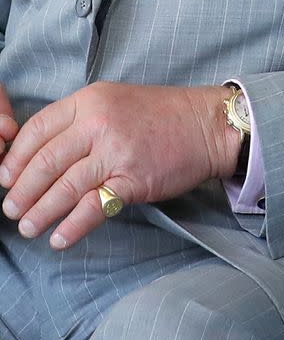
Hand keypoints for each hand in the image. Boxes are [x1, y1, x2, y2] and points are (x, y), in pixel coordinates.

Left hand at [0, 82, 237, 249]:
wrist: (207, 125)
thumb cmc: (161, 116)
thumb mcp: (113, 102)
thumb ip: (79, 123)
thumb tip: (41, 156)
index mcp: (90, 101)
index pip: (37, 129)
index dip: (15, 159)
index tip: (6, 178)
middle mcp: (99, 124)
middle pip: (45, 161)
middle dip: (21, 190)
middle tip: (11, 209)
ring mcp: (116, 152)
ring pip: (64, 187)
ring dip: (40, 212)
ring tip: (27, 228)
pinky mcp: (133, 179)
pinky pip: (93, 207)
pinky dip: (72, 227)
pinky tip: (60, 238)